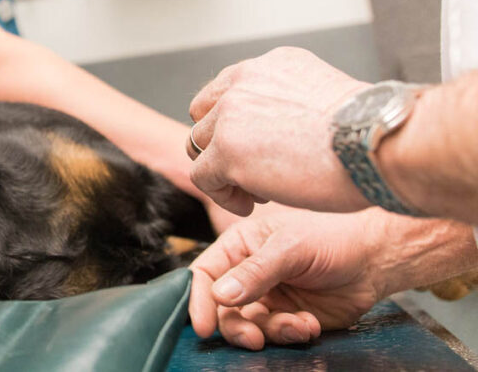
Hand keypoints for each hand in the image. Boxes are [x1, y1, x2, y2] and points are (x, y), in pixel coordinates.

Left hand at [188, 47, 368, 215]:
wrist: (378, 142)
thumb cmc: (368, 130)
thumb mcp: (321, 97)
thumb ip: (288, 104)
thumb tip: (281, 128)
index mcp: (269, 66)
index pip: (226, 91)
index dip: (233, 124)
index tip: (252, 146)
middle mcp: (243, 82)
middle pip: (205, 117)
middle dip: (222, 146)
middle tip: (251, 171)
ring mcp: (230, 115)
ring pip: (199, 147)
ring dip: (223, 172)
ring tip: (256, 191)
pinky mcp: (227, 151)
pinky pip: (204, 177)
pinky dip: (222, 195)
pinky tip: (250, 204)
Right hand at [189, 209, 385, 349]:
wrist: (375, 259)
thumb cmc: (332, 237)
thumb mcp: (290, 248)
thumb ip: (254, 272)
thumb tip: (220, 295)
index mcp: (240, 247)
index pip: (205, 274)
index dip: (198, 300)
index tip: (202, 325)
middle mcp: (248, 274)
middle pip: (223, 309)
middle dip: (236, 327)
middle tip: (253, 337)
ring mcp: (268, 297)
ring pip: (249, 326)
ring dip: (271, 331)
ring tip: (298, 325)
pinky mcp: (289, 317)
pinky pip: (277, 334)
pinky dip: (292, 334)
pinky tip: (310, 324)